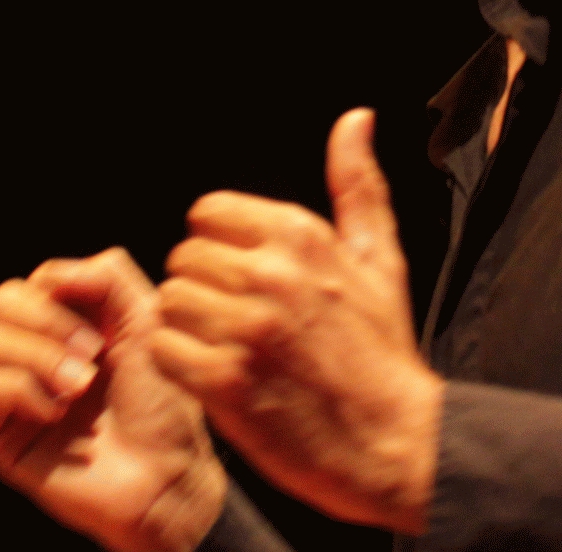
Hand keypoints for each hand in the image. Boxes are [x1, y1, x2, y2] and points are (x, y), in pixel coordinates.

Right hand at [0, 247, 226, 551]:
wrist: (165, 474)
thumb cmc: (161, 403)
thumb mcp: (148, 322)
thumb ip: (109, 277)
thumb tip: (52, 275)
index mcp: (69, 323)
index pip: (35, 281)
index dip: (64, 290)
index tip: (104, 326)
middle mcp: (35, 354)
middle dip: (46, 320)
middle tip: (92, 352)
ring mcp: (15, 393)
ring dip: (37, 357)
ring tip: (79, 385)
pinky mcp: (0, 434)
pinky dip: (20, 389)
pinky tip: (57, 411)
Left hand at [155, 110, 441, 535]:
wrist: (396, 443)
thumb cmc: (382, 352)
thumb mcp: (378, 259)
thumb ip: (357, 185)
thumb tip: (354, 118)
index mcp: (302, 236)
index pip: (209, 213)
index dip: (217, 247)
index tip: (240, 280)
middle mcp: (273, 274)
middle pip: (184, 257)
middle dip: (202, 289)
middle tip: (232, 322)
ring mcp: (248, 329)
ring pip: (171, 301)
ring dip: (187, 328)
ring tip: (223, 350)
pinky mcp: (228, 382)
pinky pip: (165, 349)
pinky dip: (180, 365)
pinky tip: (213, 377)